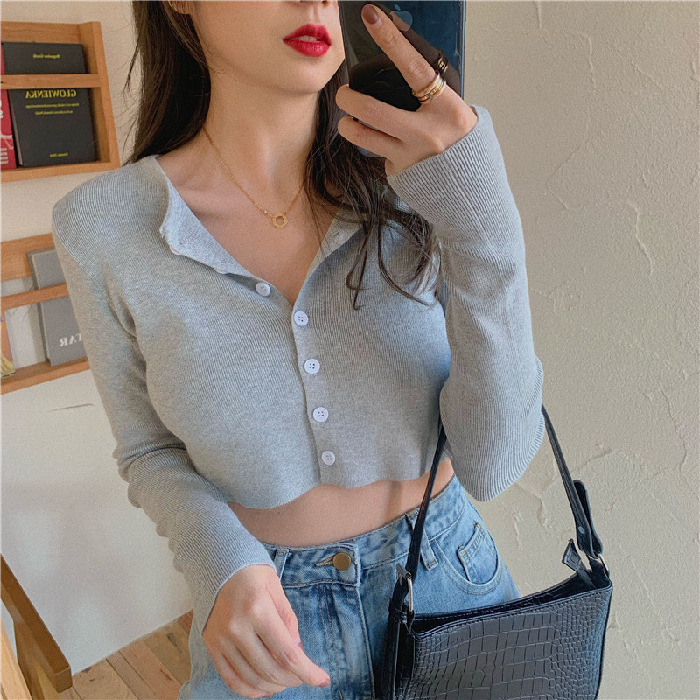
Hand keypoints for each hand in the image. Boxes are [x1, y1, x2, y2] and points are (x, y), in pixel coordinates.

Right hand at [202, 564, 330, 697]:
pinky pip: (230, 678)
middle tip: (303, 677)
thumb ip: (288, 620)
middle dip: (293, 679)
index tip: (322, 680)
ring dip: (273, 686)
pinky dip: (248, 690)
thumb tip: (297, 650)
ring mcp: (222, 639)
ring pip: (251, 678)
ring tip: (286, 682)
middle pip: (270, 669)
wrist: (218, 564)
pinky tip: (263, 688)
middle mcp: (238, 628)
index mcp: (258, 610)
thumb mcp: (277, 589)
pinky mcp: (211, 645)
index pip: (287, 653)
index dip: (307, 671)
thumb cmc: (252, 574)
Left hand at [335, 3, 478, 176]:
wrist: (469, 182)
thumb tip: (400, 51)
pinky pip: (377, 155)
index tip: (372, 18)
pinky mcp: (400, 171)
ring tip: (348, 121)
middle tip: (344, 94)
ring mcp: (411, 155)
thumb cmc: (460, 138)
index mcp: (445, 108)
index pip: (413, 67)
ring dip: (348, 126)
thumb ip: (427, 88)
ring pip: (363, 137)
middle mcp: (426, 133)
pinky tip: (380, 144)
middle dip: (349, 99)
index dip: (391, 41)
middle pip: (373, 110)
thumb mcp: (452, 106)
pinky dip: (373, 146)